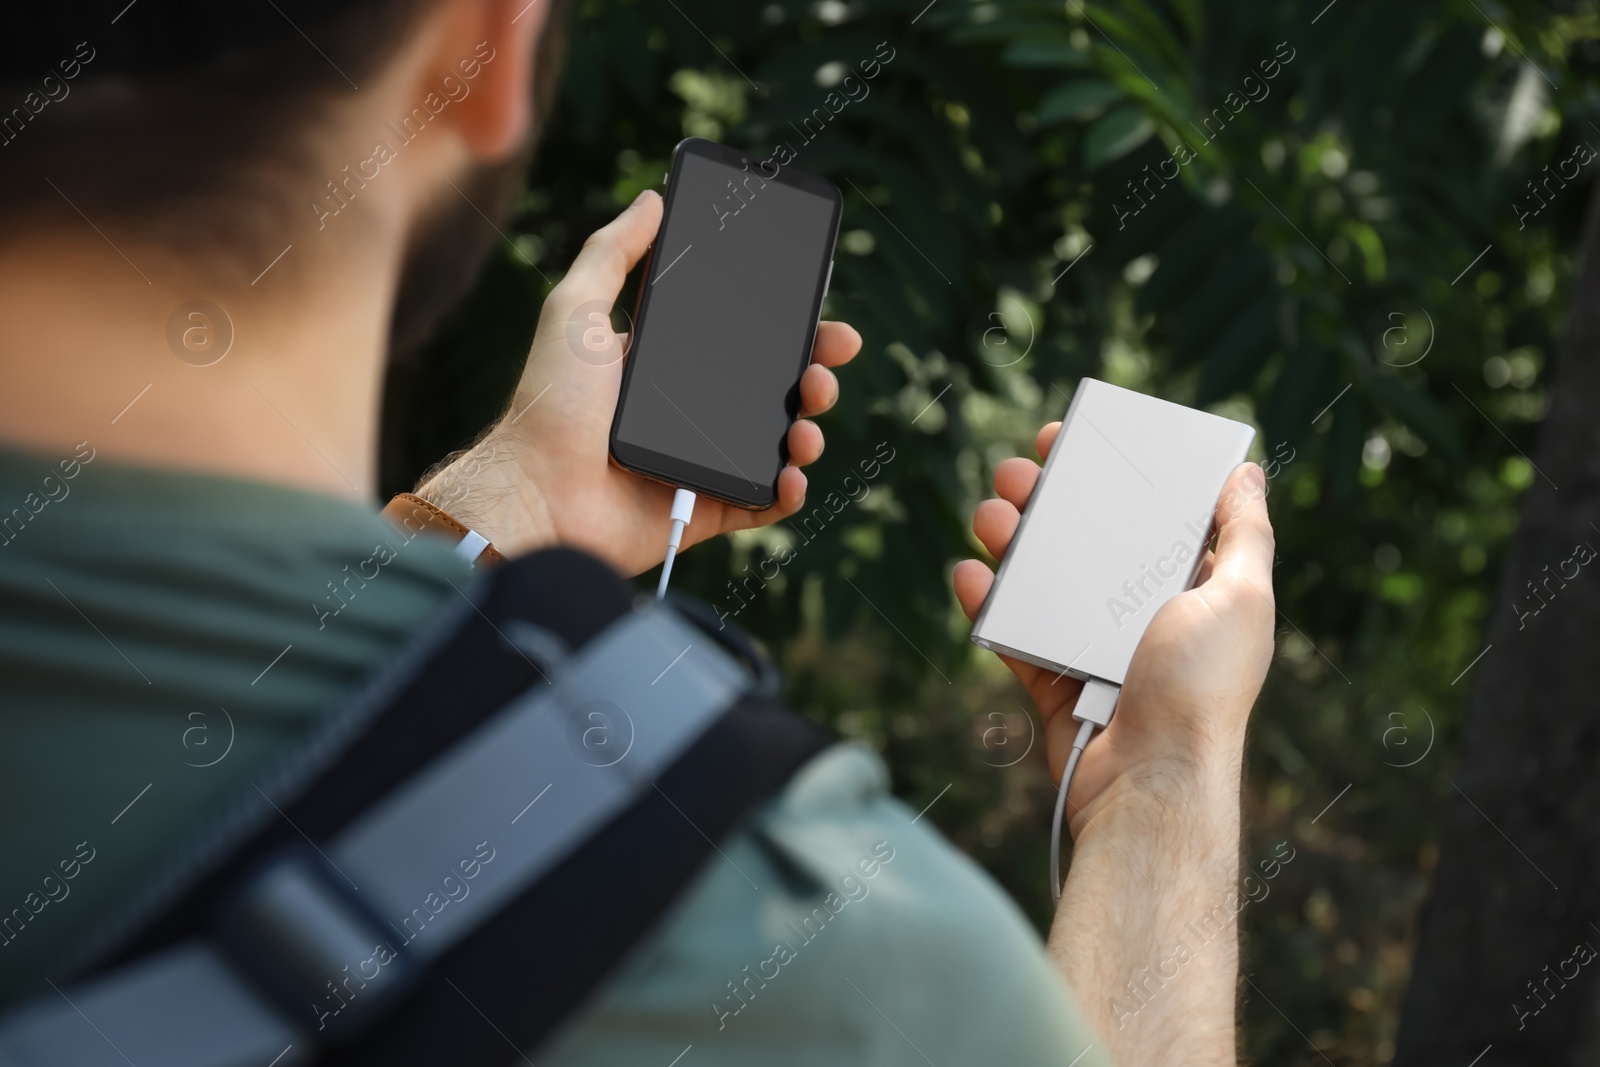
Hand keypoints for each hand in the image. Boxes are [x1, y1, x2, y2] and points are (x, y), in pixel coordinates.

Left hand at [415, 189, 861, 574]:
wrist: (535, 493)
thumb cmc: (549, 403)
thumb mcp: (574, 311)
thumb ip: (611, 253)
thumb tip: (653, 199)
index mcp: (669, 367)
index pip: (743, 339)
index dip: (787, 326)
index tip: (817, 310)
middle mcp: (691, 414)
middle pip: (774, 390)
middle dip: (813, 374)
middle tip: (825, 368)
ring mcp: (702, 463)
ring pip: (778, 445)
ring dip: (807, 432)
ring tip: (804, 426)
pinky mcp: (705, 511)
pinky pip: (763, 504)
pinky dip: (787, 493)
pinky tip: (790, 475)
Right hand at [953, 421, 1275, 835]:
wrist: (1148, 783)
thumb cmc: (1200, 690)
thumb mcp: (1240, 599)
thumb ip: (1244, 535)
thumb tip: (1246, 474)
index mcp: (1192, 589)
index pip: (1150, 514)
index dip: (1114, 472)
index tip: (1072, 440)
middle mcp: (1143, 615)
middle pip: (1088, 541)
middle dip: (1049, 501)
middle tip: (1018, 473)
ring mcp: (1095, 650)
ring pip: (1044, 582)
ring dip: (1011, 542)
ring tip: (989, 517)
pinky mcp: (1054, 683)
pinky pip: (1014, 635)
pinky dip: (987, 604)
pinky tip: (969, 575)